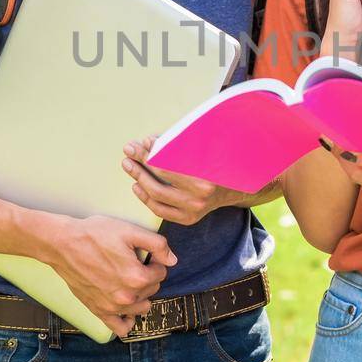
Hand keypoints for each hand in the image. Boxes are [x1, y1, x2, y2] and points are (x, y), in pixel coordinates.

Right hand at [43, 213, 174, 336]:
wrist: (63, 244)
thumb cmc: (94, 235)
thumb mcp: (129, 231)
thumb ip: (157, 245)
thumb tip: (172, 260)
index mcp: (137, 277)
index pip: (161, 272)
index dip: (154, 260)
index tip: (143, 254)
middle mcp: (126, 297)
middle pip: (152, 289)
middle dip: (148, 276)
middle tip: (132, 263)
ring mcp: (112, 307)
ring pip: (142, 307)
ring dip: (141, 295)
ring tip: (127, 279)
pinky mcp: (99, 311)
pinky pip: (121, 327)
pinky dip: (127, 319)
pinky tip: (125, 306)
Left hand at [123, 136, 238, 224]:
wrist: (233, 190)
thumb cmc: (215, 166)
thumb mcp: (202, 152)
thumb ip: (174, 147)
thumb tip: (146, 142)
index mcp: (204, 181)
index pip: (167, 168)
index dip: (150, 155)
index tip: (138, 144)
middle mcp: (198, 200)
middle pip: (158, 184)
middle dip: (140, 167)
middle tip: (128, 152)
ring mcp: (192, 212)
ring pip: (157, 198)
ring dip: (139, 180)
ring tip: (128, 165)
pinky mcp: (187, 219)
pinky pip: (160, 210)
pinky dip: (145, 198)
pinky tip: (136, 185)